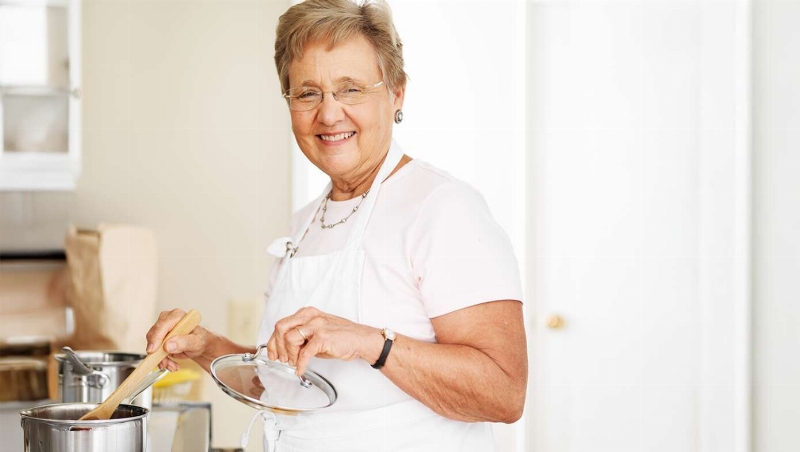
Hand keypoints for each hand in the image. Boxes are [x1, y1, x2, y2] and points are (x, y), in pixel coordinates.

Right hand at [145, 308, 208, 371]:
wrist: (199, 344)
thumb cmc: (199, 340)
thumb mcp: (196, 342)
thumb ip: (184, 343)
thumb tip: (167, 345)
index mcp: (177, 316)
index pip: (163, 325)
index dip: (156, 338)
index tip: (152, 350)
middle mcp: (167, 320)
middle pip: (154, 335)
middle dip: (158, 352)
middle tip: (166, 364)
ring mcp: (162, 329)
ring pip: (152, 344)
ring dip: (161, 358)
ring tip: (172, 366)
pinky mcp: (159, 338)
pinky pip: (154, 350)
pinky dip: (161, 359)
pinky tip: (170, 364)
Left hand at [266, 306, 380, 375]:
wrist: (361, 340)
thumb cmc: (342, 337)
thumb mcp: (318, 332)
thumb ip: (302, 336)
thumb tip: (286, 349)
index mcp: (307, 313)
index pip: (282, 324)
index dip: (273, 341)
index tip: (273, 353)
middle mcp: (310, 316)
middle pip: (281, 328)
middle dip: (277, 346)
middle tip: (281, 359)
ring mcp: (317, 325)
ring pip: (290, 338)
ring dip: (289, 354)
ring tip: (294, 363)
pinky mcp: (323, 337)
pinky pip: (304, 353)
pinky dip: (300, 364)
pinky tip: (301, 369)